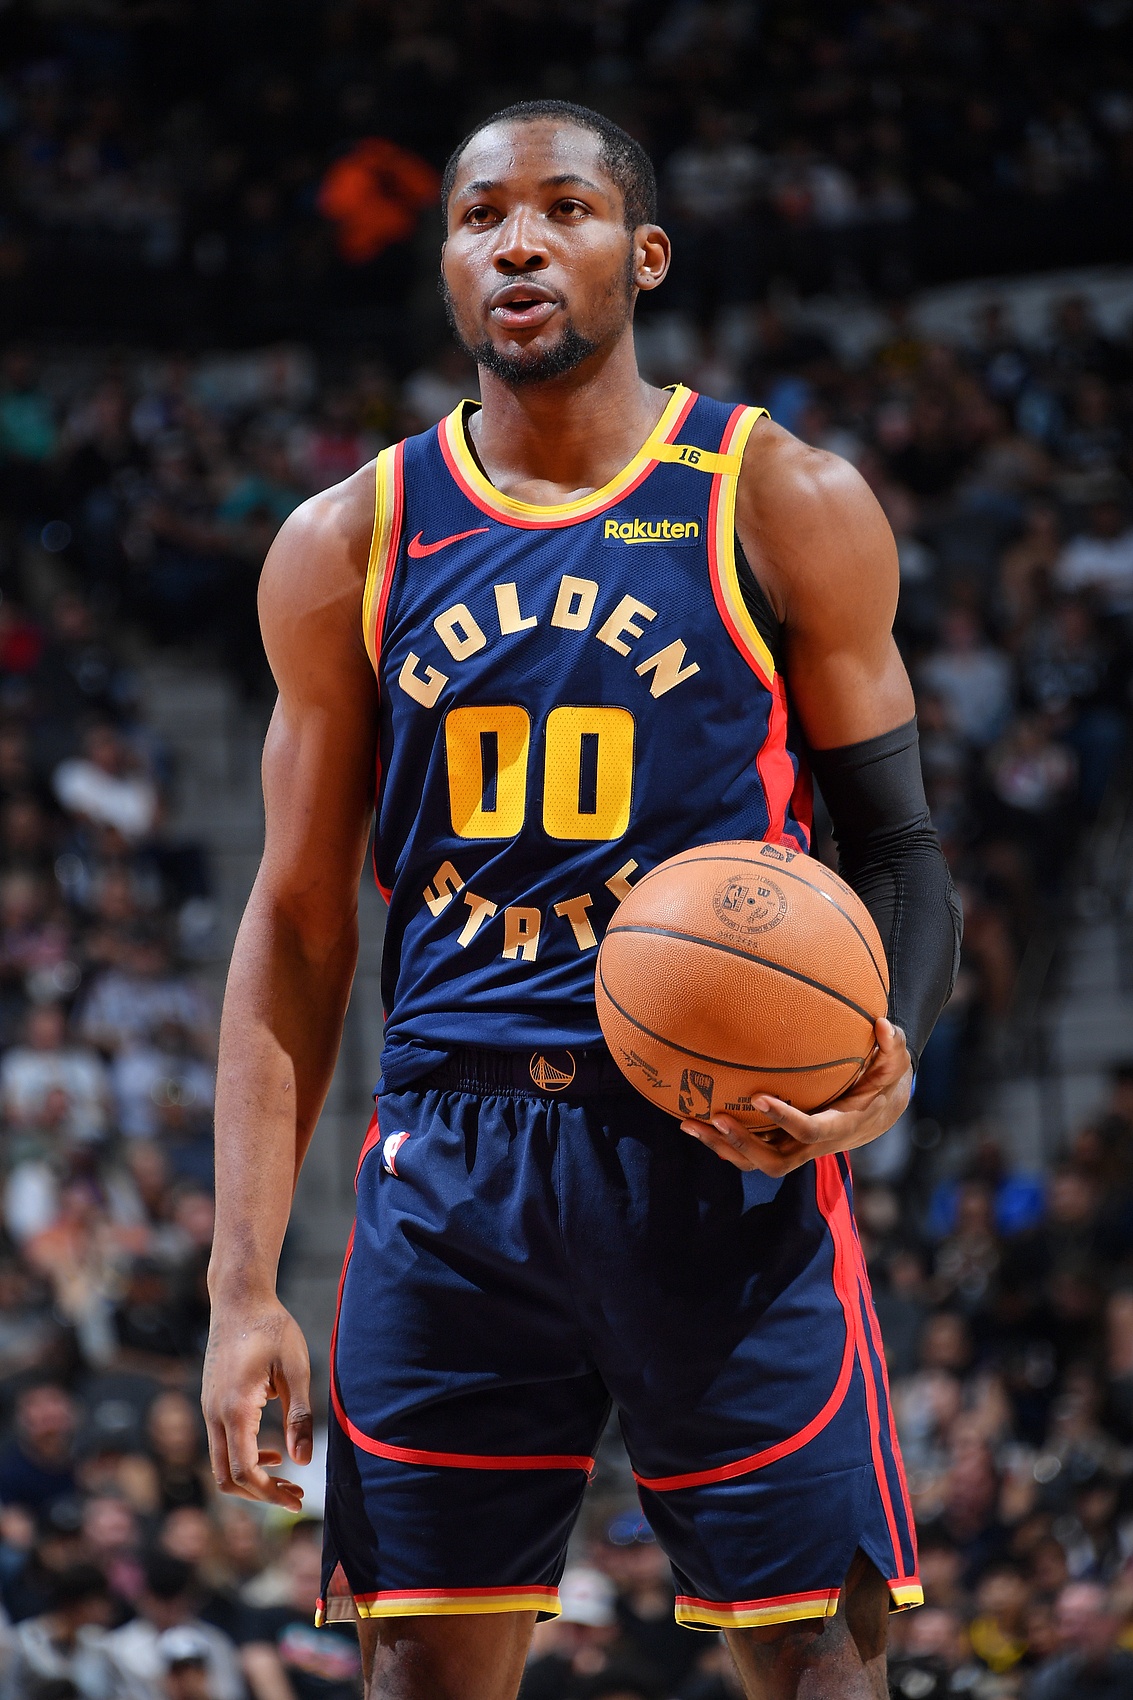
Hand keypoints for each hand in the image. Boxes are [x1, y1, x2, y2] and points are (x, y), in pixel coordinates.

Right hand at [202, 1295, 312, 1510]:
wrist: (239, 1299)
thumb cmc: (272, 1329)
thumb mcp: (295, 1370)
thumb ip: (299, 1416)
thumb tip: (303, 1461)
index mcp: (235, 1409)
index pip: (245, 1471)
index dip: (270, 1493)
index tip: (298, 1499)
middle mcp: (214, 1414)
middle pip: (226, 1477)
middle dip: (260, 1494)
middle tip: (295, 1495)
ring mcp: (208, 1408)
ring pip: (221, 1463)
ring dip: (251, 1477)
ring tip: (286, 1478)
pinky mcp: (211, 1402)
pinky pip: (221, 1444)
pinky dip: (243, 1457)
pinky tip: (271, 1451)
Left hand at [681, 1018, 911, 1177]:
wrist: (881, 1109)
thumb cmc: (884, 1080)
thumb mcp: (894, 1063)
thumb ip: (891, 1045)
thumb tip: (881, 1023)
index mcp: (840, 1126)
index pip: (810, 1131)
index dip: (785, 1120)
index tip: (759, 1098)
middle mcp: (815, 1145)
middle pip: (775, 1161)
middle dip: (743, 1144)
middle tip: (715, 1117)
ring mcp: (796, 1148)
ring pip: (756, 1161)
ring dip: (721, 1146)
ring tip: (689, 1124)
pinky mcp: (783, 1143)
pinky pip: (750, 1151)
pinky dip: (722, 1141)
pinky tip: (694, 1120)